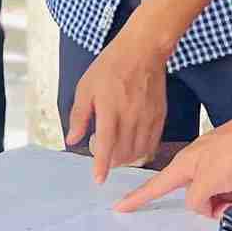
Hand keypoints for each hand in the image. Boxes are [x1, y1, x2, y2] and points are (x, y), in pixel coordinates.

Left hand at [66, 13, 173, 184]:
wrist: (142, 51)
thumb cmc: (111, 66)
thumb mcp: (86, 87)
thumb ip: (79, 116)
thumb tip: (72, 139)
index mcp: (110, 108)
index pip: (107, 144)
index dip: (102, 165)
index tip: (99, 179)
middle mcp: (131, 115)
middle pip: (123, 152)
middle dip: (112, 161)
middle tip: (103, 154)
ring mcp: (147, 117)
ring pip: (139, 151)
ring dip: (126, 159)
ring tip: (117, 152)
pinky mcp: (159, 116)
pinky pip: (152, 143)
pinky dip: (142, 151)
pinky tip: (134, 147)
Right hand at [114, 108, 231, 215]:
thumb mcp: (209, 182)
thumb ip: (196, 200)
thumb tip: (201, 206)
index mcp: (184, 166)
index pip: (155, 186)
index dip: (137, 198)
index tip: (119, 207)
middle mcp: (196, 165)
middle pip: (197, 198)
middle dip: (217, 203)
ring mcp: (214, 164)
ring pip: (218, 195)